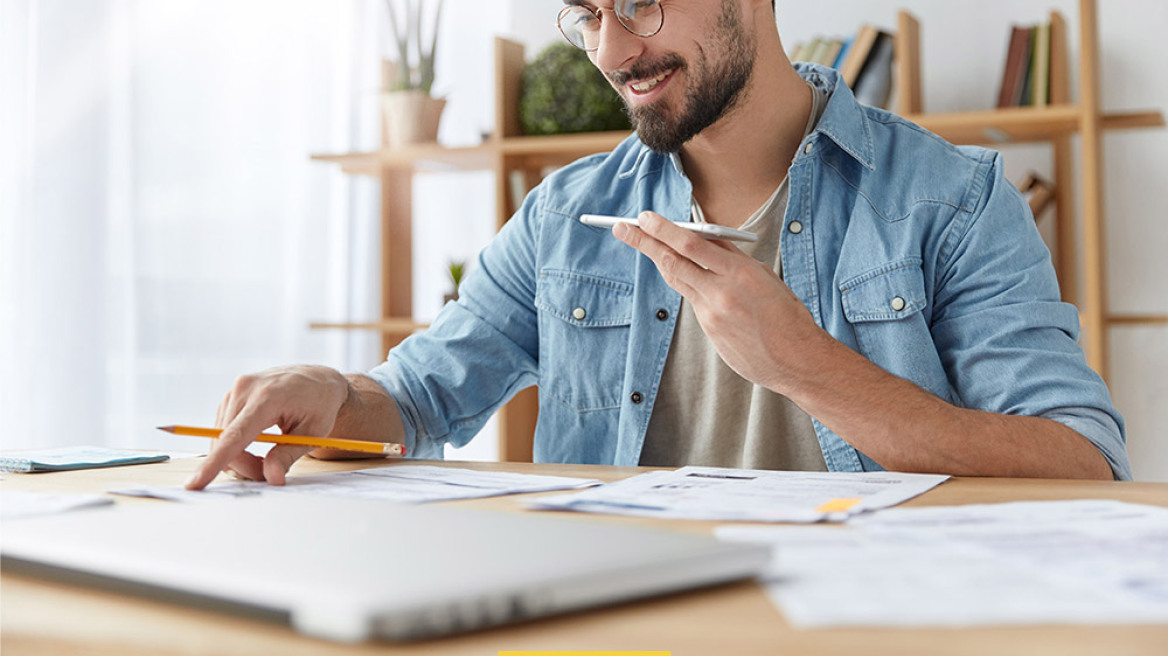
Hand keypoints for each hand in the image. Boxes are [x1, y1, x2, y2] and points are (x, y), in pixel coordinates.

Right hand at [185, 365, 349, 489]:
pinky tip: (259, 441)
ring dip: (240, 456)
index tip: (196, 483)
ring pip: (221, 440)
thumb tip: (271, 477)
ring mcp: (235, 391)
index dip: (215, 462)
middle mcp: (245, 389)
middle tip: (271, 472)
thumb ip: (288, 455)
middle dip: (244, 465)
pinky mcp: (231, 396)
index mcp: (267, 397)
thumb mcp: (314, 433)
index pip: (234, 436)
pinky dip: (236, 445)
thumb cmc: (320, 404)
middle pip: (226, 443)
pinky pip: (224, 431)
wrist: (318, 379)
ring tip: (270, 454)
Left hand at [613, 211, 825, 393]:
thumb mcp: (764, 276)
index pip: (691, 244)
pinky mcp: (710, 331)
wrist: (797, 360)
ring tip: (637, 240)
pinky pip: (692, 301)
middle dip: (644, 241)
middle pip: (673, 261)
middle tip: (622, 226)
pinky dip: (685, 283)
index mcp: (740, 272)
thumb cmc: (786, 314)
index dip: (663, 230)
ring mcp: (712, 314)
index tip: (645, 217)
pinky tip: (678, 270)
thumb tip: (704, 238)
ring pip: (677, 280)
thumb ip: (731, 258)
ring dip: (656, 258)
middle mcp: (721, 293)